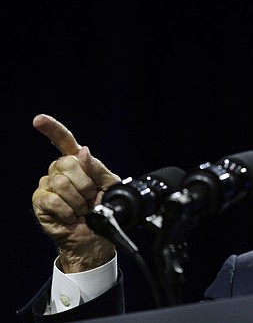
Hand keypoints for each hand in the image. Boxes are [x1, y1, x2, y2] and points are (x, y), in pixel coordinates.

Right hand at [32, 114, 120, 272]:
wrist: (97, 236)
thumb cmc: (104, 209)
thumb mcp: (110, 185)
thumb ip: (98, 168)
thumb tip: (83, 152)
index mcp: (77, 163)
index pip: (63, 141)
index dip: (52, 129)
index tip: (39, 120)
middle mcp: (59, 171)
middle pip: (67, 163)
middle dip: (86, 183)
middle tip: (90, 198)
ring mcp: (48, 185)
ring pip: (61, 183)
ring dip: (78, 200)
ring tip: (82, 209)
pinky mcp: (40, 202)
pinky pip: (54, 200)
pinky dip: (68, 210)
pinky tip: (71, 216)